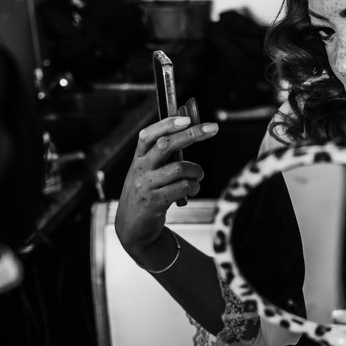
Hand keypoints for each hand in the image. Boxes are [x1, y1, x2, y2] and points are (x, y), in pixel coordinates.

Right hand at [114, 116, 217, 259]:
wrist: (132, 227)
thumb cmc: (146, 194)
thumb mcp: (147, 173)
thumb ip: (163, 156)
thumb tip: (190, 131)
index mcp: (138, 159)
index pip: (149, 135)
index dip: (167, 124)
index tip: (187, 118)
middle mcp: (140, 169)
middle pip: (166, 145)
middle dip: (192, 134)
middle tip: (212, 128)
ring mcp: (146, 186)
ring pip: (179, 168)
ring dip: (196, 170)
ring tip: (198, 176)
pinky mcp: (155, 202)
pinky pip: (182, 188)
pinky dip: (194, 186)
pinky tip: (194, 189)